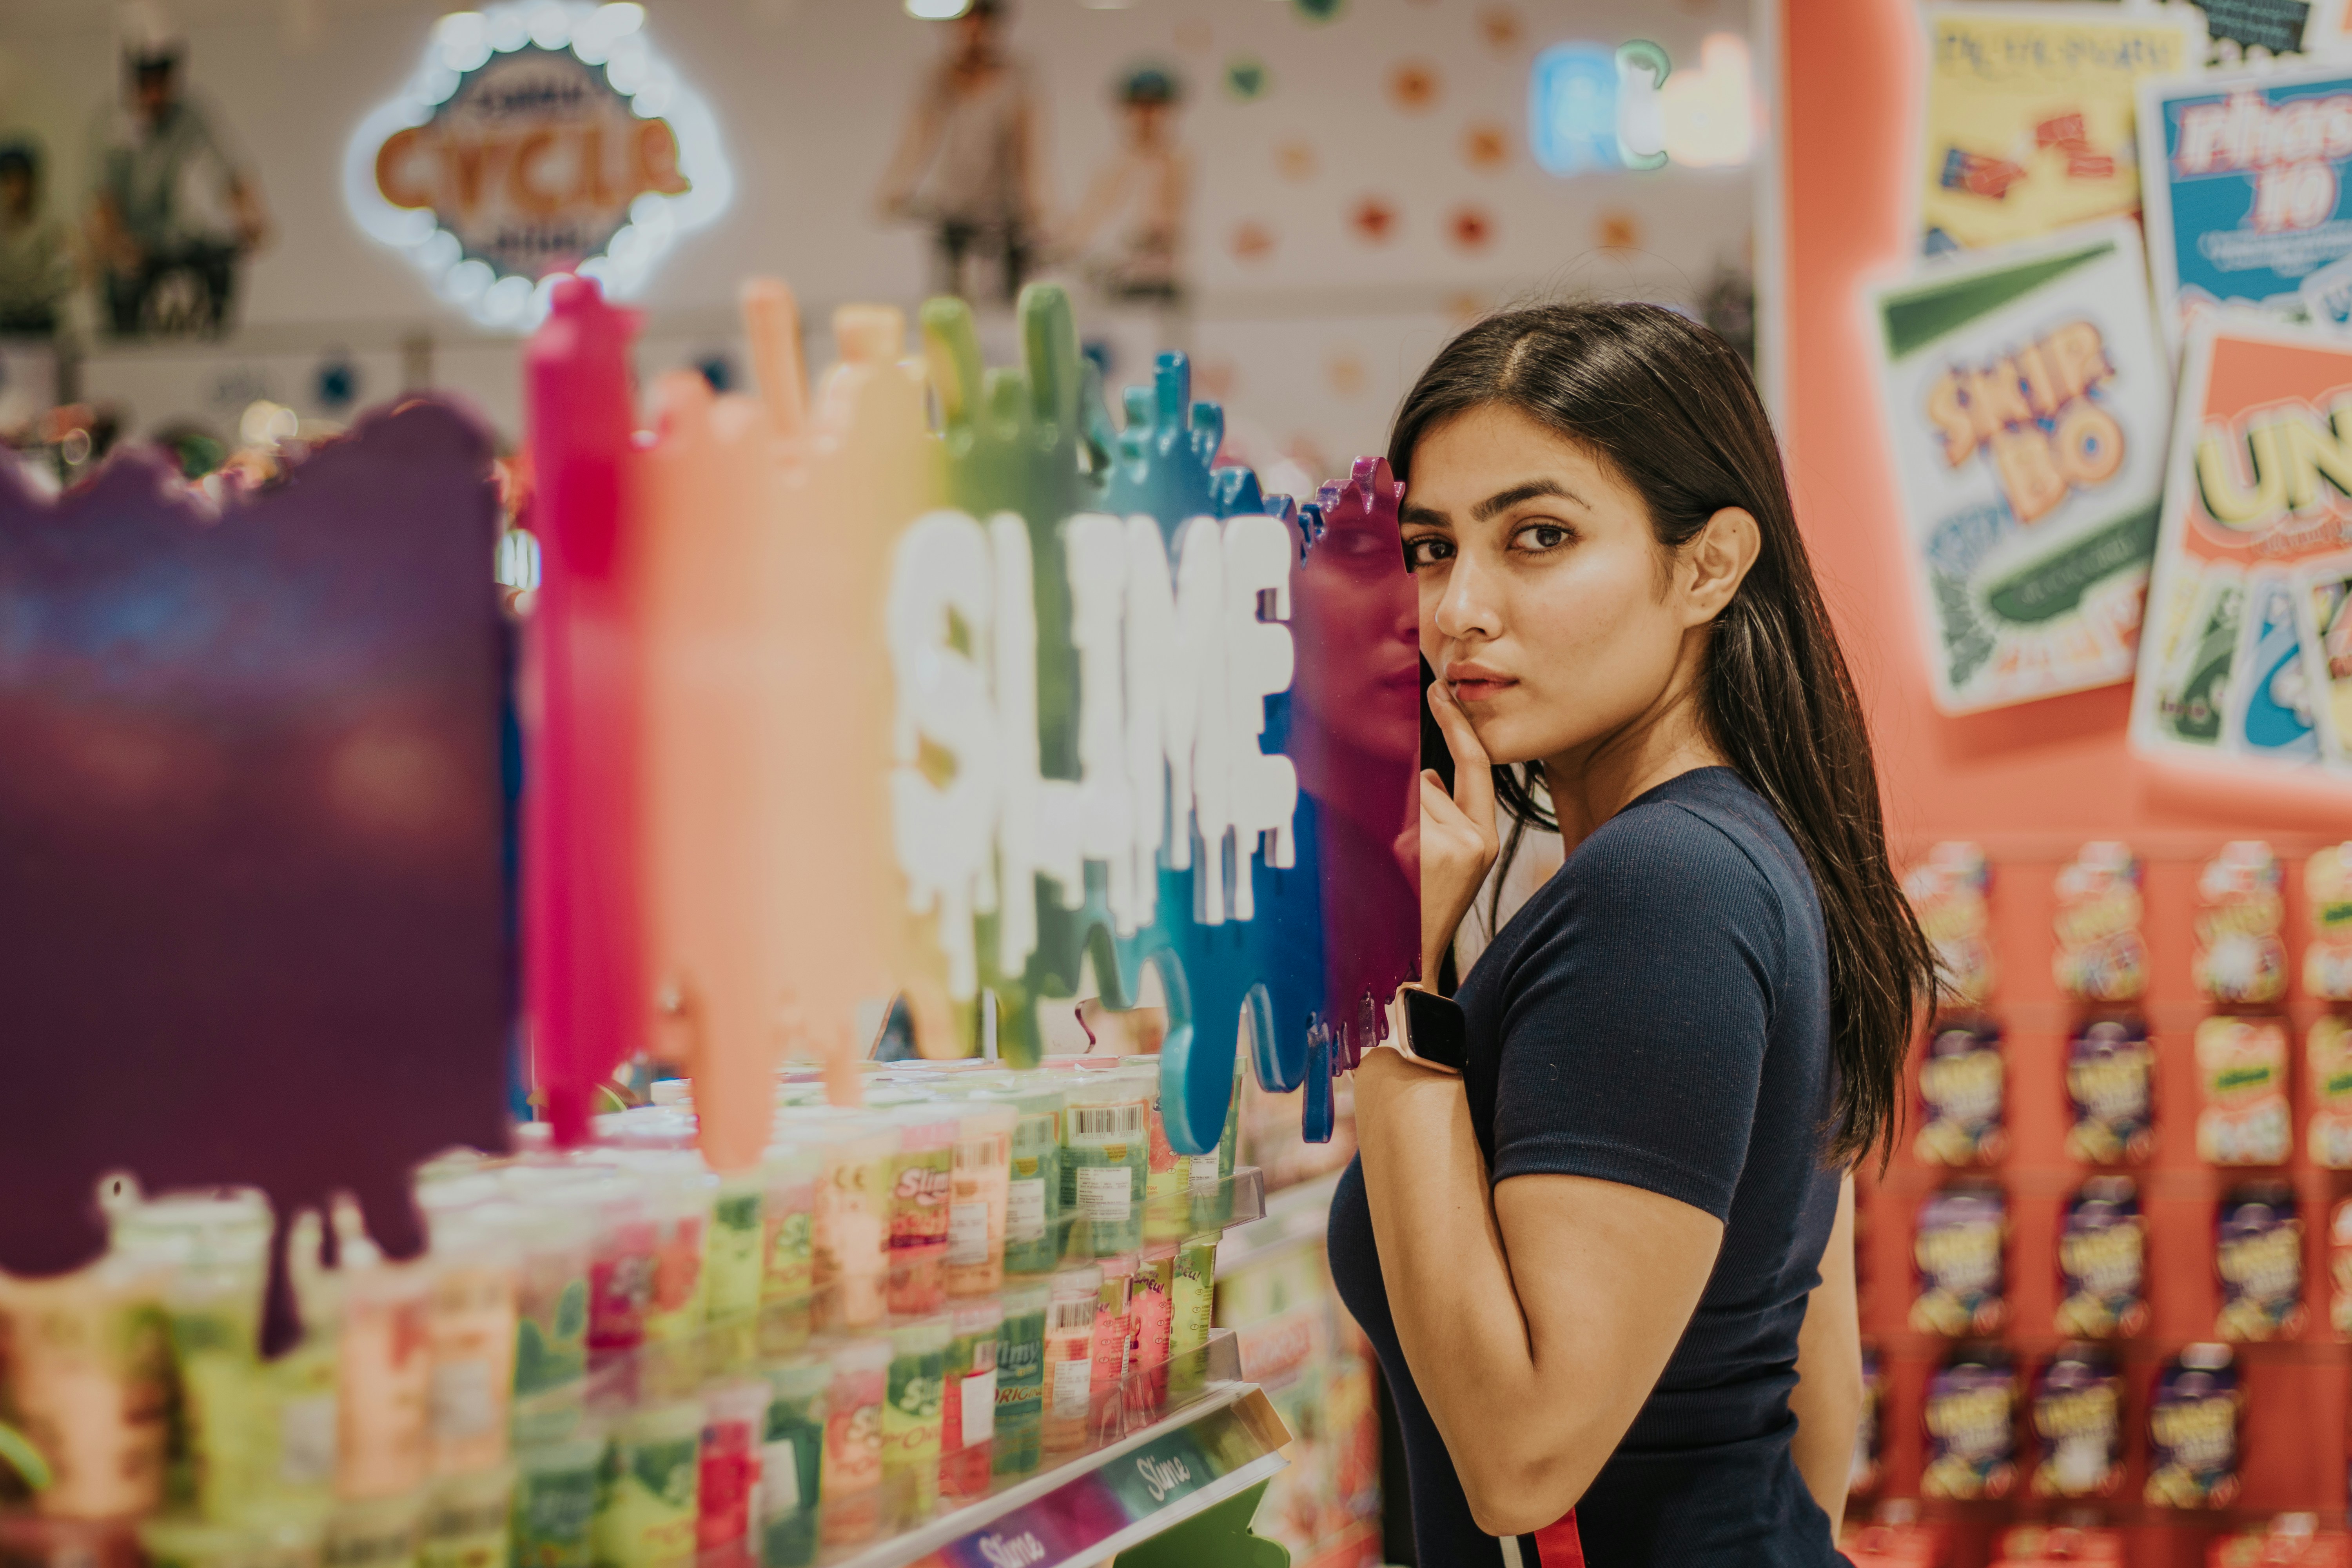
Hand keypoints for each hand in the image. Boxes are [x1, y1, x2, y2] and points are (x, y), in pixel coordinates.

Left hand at [1421, 679, 1498, 981]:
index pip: (1476, 767)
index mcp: (1485, 839)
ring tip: (1403, 870)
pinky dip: (1389, 837)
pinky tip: (1398, 871)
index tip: (1441, 694)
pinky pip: (1399, 819)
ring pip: (1410, 801)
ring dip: (1397, 826)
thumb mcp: (1447, 858)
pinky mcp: (1432, 852)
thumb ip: (1443, 813)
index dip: (1457, 727)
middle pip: (1430, 784)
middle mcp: (1477, 839)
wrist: (1414, 956)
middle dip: (1409, 804)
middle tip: (1406, 845)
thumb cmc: (1424, 905)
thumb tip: (1428, 775)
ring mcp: (1455, 845)